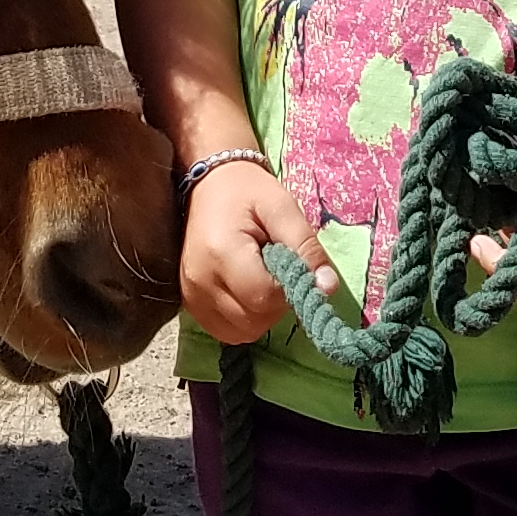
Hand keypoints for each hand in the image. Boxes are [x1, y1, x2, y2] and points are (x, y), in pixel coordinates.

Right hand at [178, 158, 327, 346]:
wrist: (208, 184)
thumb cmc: (247, 191)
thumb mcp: (283, 208)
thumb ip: (306, 248)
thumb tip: (327, 288)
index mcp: (221, 253)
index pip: (265, 297)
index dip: (289, 288)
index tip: (291, 264)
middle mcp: (200, 282)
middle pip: (254, 320)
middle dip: (277, 302)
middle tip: (277, 267)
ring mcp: (191, 297)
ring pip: (242, 331)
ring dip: (261, 313)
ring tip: (260, 276)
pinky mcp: (189, 305)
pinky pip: (226, 331)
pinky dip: (244, 318)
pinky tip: (246, 290)